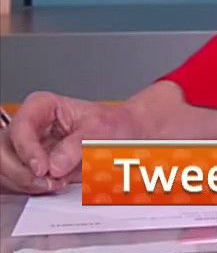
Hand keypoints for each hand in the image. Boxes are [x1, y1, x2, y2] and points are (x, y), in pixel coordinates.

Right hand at [1, 92, 143, 194]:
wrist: (125, 135)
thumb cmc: (114, 124)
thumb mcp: (102, 129)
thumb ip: (77, 145)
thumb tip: (54, 165)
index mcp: (42, 106)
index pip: (20, 127)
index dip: (27, 150)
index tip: (42, 168)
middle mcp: (29, 126)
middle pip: (3, 151)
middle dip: (21, 171)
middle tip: (48, 182)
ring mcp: (25, 147)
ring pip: (5, 169)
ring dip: (25, 183)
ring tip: (55, 183)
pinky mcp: (28, 166)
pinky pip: (14, 182)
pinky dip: (28, 189)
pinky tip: (50, 186)